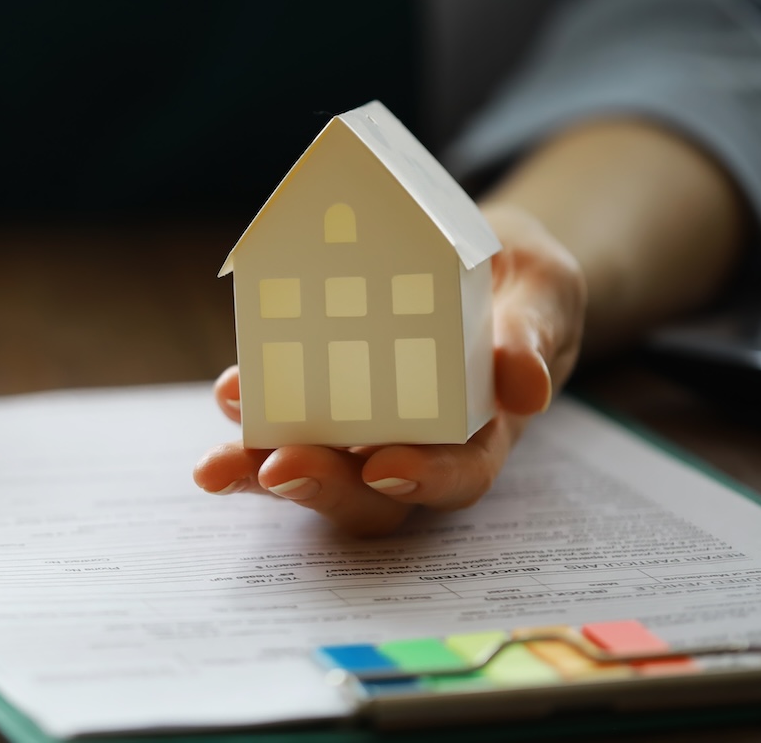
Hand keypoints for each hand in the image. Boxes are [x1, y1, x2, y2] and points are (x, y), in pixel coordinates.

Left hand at [191, 203, 585, 536]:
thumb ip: (534, 331)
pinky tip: (229, 395)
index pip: (461, 475)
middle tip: (277, 470)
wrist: (487, 264)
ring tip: (216, 466)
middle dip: (322, 487)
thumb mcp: (544, 291)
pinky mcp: (325, 398)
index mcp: (485, 431)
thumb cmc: (521, 285)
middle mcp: (421, 443)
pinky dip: (253, 413)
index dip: (425, 481)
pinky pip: (285, 418)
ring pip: (317, 469)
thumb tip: (526, 385)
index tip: (384, 470)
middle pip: (373, 496)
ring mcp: (367, 428)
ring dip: (263, 471)